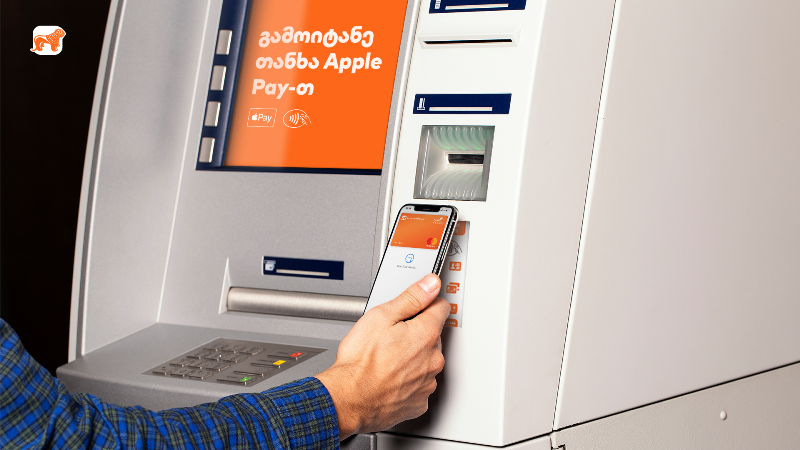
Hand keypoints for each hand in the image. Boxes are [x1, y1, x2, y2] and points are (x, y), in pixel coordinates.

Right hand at [316, 273, 449, 439]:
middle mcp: (433, 359)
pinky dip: (408, 381)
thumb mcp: (381, 317)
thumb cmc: (360, 362)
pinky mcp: (419, 402)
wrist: (348, 399)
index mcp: (426, 334)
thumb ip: (411, 298)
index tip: (417, 305)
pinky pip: (419, 385)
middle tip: (391, 337)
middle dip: (416, 334)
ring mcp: (427, 382)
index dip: (427, 303)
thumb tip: (431, 284)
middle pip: (433, 336)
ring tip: (387, 359)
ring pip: (426, 361)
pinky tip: (390, 377)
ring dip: (413, 358)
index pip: (441, 308)